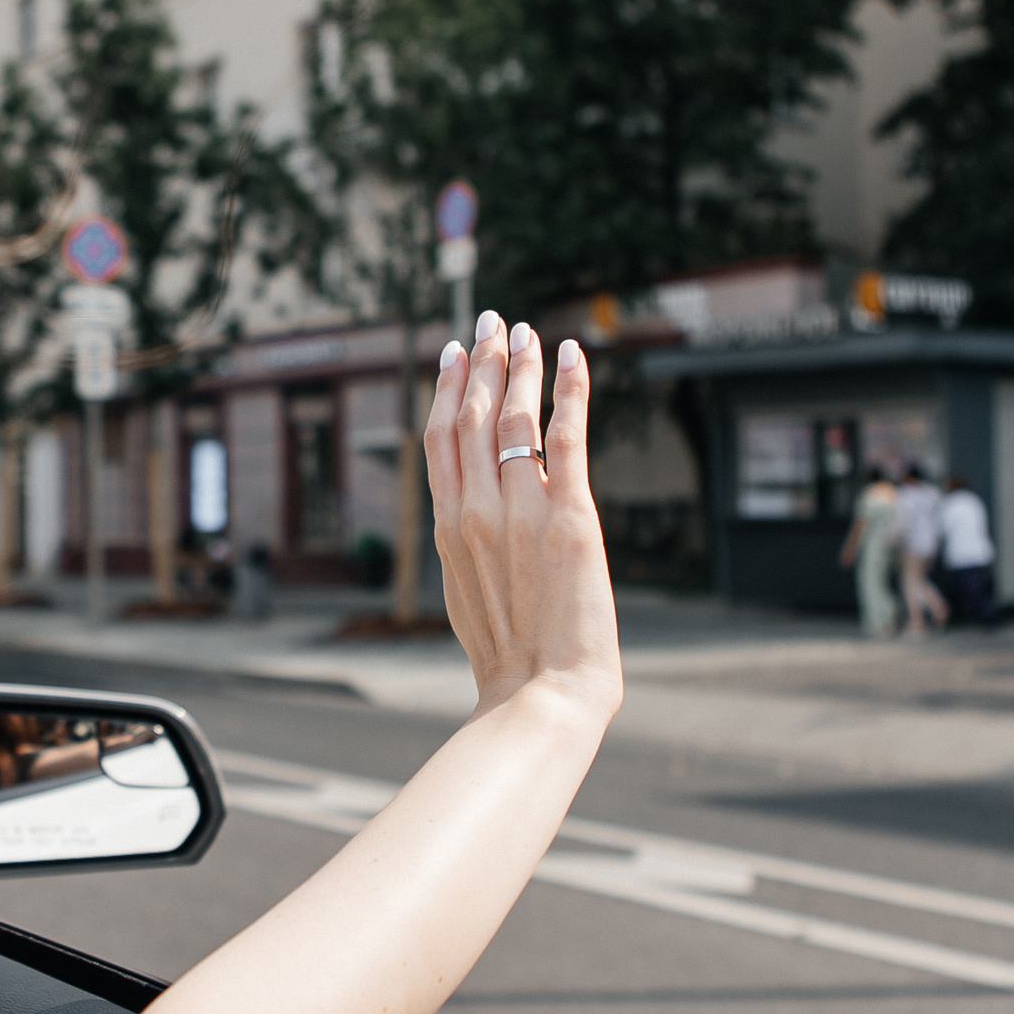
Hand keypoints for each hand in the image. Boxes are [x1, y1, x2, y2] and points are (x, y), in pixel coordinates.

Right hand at [422, 311, 622, 725]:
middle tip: (492, 321)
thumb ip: (467, 549)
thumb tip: (468, 526)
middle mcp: (476, 510)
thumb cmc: (509, 661)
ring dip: (521, 366)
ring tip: (528, 330)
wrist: (541, 692)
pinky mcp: (568, 517)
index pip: (440, 439)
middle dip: (483, 361)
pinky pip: (567, 436)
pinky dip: (570, 389)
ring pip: (514, 417)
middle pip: (473, 415)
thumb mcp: (467, 595)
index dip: (447, 389)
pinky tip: (573, 354)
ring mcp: (520, 511)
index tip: (455, 354)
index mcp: (449, 528)